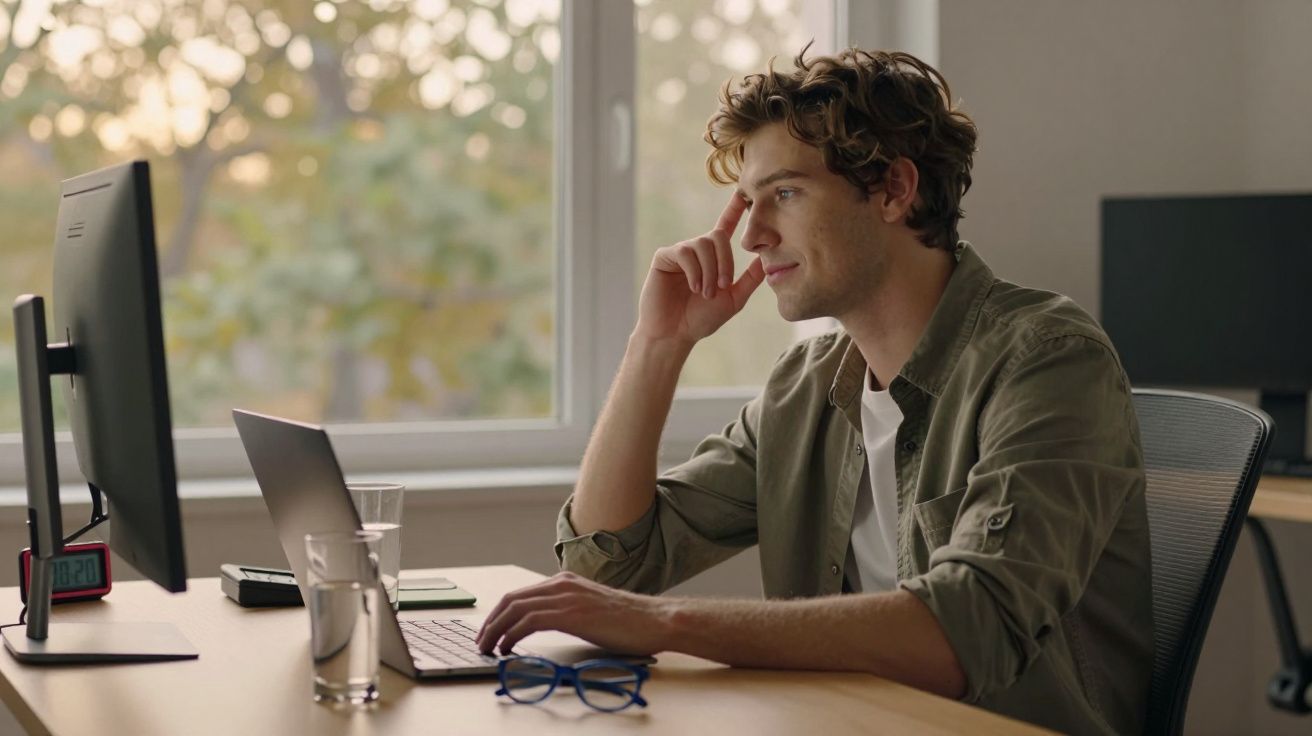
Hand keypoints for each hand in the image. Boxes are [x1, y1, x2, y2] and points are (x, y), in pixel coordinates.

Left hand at [476, 572, 671, 656]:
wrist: (655, 620)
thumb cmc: (629, 621)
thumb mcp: (591, 609)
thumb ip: (568, 611)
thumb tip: (544, 626)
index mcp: (565, 581)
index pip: (520, 594)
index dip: (499, 613)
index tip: (490, 631)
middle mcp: (562, 583)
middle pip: (511, 599)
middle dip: (491, 622)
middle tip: (481, 642)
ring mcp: (566, 596)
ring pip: (516, 609)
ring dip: (496, 630)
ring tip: (488, 648)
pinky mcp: (571, 613)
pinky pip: (529, 621)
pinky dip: (512, 635)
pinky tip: (507, 648)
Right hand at [635, 193, 765, 345]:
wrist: (675, 334)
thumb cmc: (701, 319)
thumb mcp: (734, 298)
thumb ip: (750, 278)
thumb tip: (769, 258)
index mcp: (713, 257)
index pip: (725, 226)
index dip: (734, 208)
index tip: (743, 192)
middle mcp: (696, 250)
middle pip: (717, 236)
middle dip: (725, 261)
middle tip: (722, 286)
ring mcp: (680, 252)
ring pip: (702, 244)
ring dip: (709, 271)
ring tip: (706, 292)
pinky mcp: (664, 257)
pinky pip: (685, 252)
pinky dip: (695, 271)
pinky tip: (694, 287)